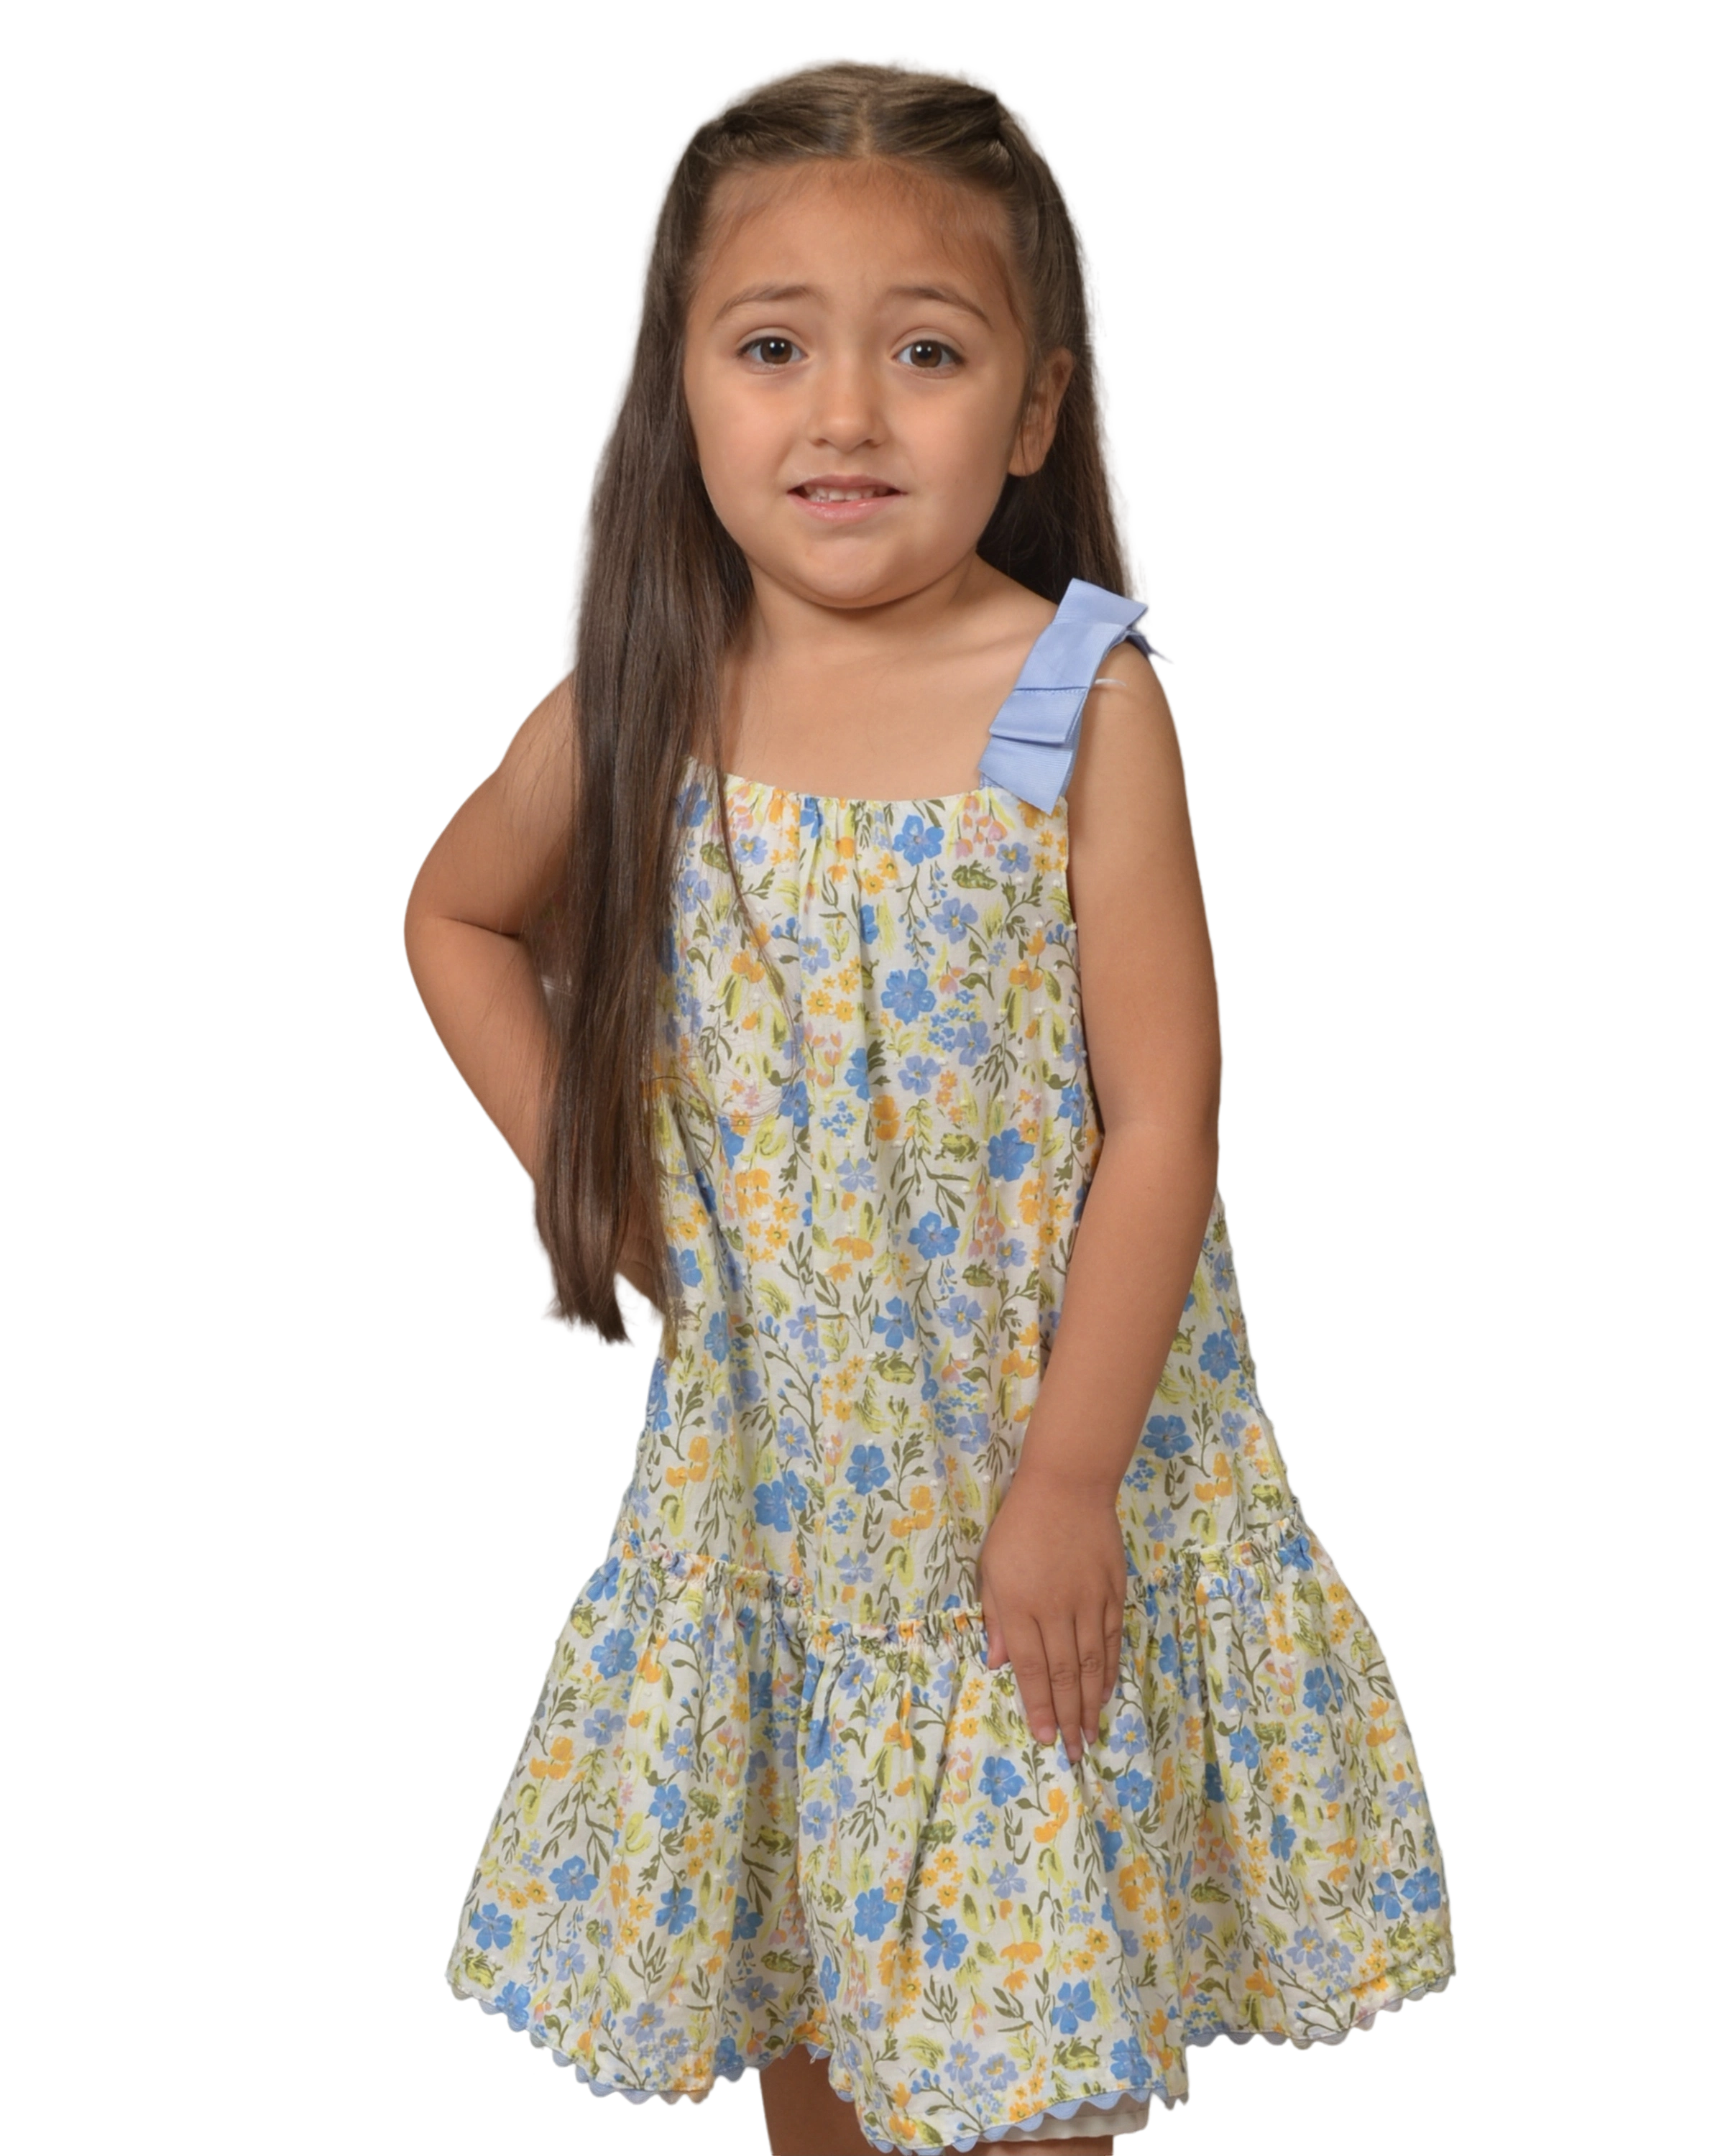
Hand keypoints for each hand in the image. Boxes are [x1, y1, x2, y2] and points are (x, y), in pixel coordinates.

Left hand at [977, 1466, 1126, 1763]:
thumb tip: (996, 1664)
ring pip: (1092, 1663)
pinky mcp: (1113, 1592)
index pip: (1031, 1668)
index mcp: (1020, 1606)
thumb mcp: (991, 1566)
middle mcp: (1056, 1610)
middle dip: (1068, 1718)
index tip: (1044, 1738)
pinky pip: (1111, 1639)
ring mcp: (1089, 1602)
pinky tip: (1108, 1690)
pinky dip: (1110, 1668)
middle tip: (1075, 1752)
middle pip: (1065, 1675)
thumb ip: (994, 1617)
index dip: (1039, 1707)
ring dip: (1092, 1702)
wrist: (1067, 1485)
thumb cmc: (1019, 1525)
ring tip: (1092, 1732)